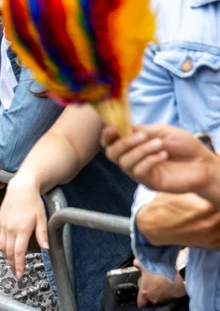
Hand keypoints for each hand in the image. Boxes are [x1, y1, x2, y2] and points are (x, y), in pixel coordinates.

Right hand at [0, 174, 49, 278]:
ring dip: (6, 256)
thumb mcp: (42, 219)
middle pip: (9, 252)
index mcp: (22, 229)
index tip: (19, 274)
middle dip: (12, 264)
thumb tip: (46, 248)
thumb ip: (43, 235)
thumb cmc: (33, 203)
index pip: (18, 252)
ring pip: (2, 246)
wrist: (20, 188)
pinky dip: (2, 246)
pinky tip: (6, 249)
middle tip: (16, 272)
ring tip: (12, 263)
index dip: (19, 265)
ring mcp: (3, 225)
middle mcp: (10, 228)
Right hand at [102, 124, 219, 195]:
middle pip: (111, 153)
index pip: (110, 141)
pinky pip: (138, 171)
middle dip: (124, 143)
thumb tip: (122, 129)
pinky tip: (163, 155)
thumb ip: (141, 130)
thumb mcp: (162, 131)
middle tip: (142, 137)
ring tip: (160, 145)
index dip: (106, 135)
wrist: (203, 163)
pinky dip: (149, 160)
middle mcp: (132, 158)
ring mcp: (139, 171)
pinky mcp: (148, 182)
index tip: (113, 128)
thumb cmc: (184, 146)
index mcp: (133, 144)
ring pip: (125, 162)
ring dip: (141, 150)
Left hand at [135, 260, 185, 306]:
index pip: (141, 303)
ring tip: (162, 285)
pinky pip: (169, 298)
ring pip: (160, 300)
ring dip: (160, 294)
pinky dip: (169, 293)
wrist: (177, 275)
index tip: (142, 294)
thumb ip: (138, 264)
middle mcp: (154, 299)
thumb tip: (136, 263)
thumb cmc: (158, 271)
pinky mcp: (175, 298)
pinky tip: (169, 286)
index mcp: (145, 292)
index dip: (141, 299)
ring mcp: (165, 300)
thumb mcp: (144, 264)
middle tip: (152, 287)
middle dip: (151, 296)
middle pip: (151, 301)